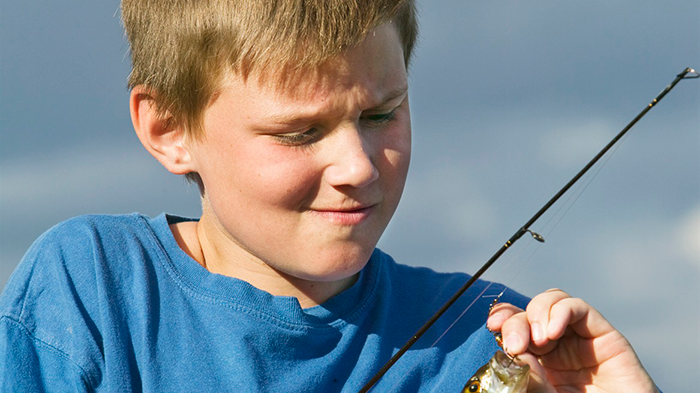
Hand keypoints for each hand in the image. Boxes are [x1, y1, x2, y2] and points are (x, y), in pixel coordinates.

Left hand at [487, 289, 658, 392]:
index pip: (515, 327)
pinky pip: (579, 307)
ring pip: (553, 301)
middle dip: (517, 321)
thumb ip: (529, 380)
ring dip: (539, 311)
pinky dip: (562, 311)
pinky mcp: (605, 336)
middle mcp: (557, 347)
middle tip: (516, 344)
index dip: (503, 319)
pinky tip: (553, 331)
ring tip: (540, 339)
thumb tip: (512, 353)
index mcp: (538, 361)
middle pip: (529, 312)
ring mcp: (580, 339)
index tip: (492, 326)